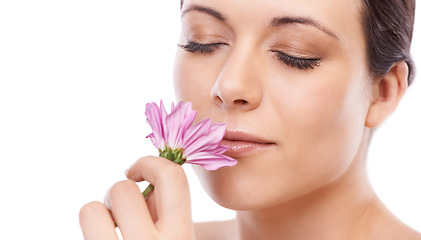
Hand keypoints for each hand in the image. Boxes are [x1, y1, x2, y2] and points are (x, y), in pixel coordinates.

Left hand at [79, 156, 194, 239]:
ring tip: (107, 231)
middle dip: (119, 194)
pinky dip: (89, 230)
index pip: (172, 176)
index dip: (149, 163)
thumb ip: (169, 216)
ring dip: (98, 215)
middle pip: (122, 188)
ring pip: (92, 209)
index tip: (136, 173)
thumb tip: (147, 185)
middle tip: (119, 212)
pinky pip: (85, 223)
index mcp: (182, 237)